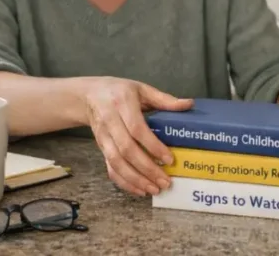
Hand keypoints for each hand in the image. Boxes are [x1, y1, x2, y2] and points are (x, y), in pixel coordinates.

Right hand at [83, 77, 192, 196]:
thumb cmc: (119, 91)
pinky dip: (124, 182)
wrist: (89, 96)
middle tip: (165, 181)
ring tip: (154, 189)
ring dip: (135, 179)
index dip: (153, 146)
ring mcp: (103, 137)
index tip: (169, 159)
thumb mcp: (141, 89)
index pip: (137, 129)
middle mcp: (110, 122)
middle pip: (126, 150)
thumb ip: (164, 99)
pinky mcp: (101, 148)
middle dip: (146, 169)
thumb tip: (189, 104)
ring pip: (116, 162)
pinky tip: (139, 190)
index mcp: (122, 105)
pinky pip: (110, 168)